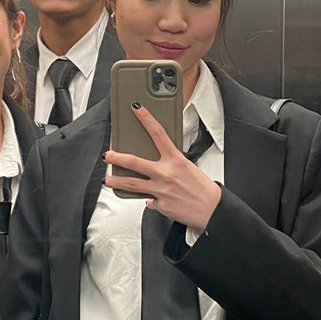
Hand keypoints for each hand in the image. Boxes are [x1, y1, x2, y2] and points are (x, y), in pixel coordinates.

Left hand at [105, 105, 221, 230]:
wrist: (212, 209)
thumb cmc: (202, 188)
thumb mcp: (187, 167)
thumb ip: (169, 164)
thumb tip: (154, 166)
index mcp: (176, 160)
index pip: (158, 133)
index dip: (146, 119)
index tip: (137, 109)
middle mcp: (166, 173)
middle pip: (135, 162)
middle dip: (117, 158)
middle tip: (108, 155)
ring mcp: (161, 190)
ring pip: (132, 184)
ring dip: (116, 182)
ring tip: (108, 181)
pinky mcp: (160, 205)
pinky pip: (149, 201)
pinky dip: (150, 200)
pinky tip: (154, 200)